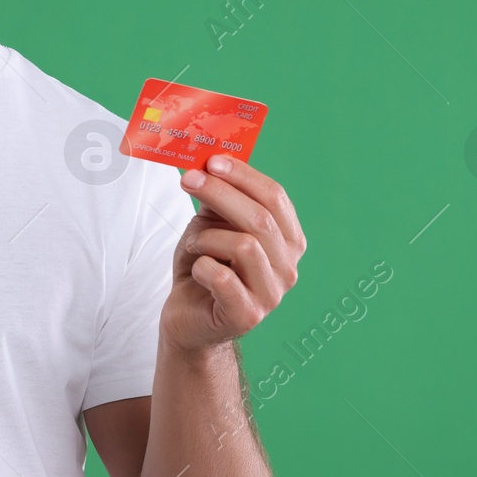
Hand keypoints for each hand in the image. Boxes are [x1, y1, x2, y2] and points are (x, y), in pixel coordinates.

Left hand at [160, 155, 304, 356]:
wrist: (188, 315)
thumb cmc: (204, 265)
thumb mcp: (212, 224)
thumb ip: (220, 197)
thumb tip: (211, 161)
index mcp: (287, 240)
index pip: (276, 197)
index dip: (244, 175)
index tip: (212, 160)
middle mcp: (288, 268)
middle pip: (261, 218)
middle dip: (220, 193)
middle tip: (189, 180)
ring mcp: (271, 295)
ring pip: (244, 245)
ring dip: (207, 237)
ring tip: (193, 245)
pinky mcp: (247, 316)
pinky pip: (222, 277)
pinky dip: (201, 266)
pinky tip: (197, 270)